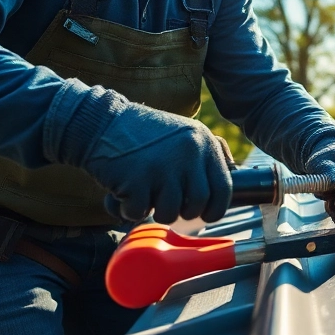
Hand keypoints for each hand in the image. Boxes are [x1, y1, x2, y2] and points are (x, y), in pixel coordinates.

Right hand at [82, 101, 232, 223]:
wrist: (100, 121)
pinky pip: (138, 212)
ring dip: (153, 211)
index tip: (204, 213)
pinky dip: (128, 209)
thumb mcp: (184, 132)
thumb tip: (234, 173)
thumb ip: (207, 153)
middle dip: (181, 212)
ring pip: (170, 212)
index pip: (224, 187)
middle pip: (197, 204)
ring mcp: (163, 166)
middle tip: (164, 202)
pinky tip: (123, 191)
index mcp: (202, 142)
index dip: (215, 208)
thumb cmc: (142, 133)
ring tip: (143, 193)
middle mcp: (187, 153)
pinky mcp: (137, 179)